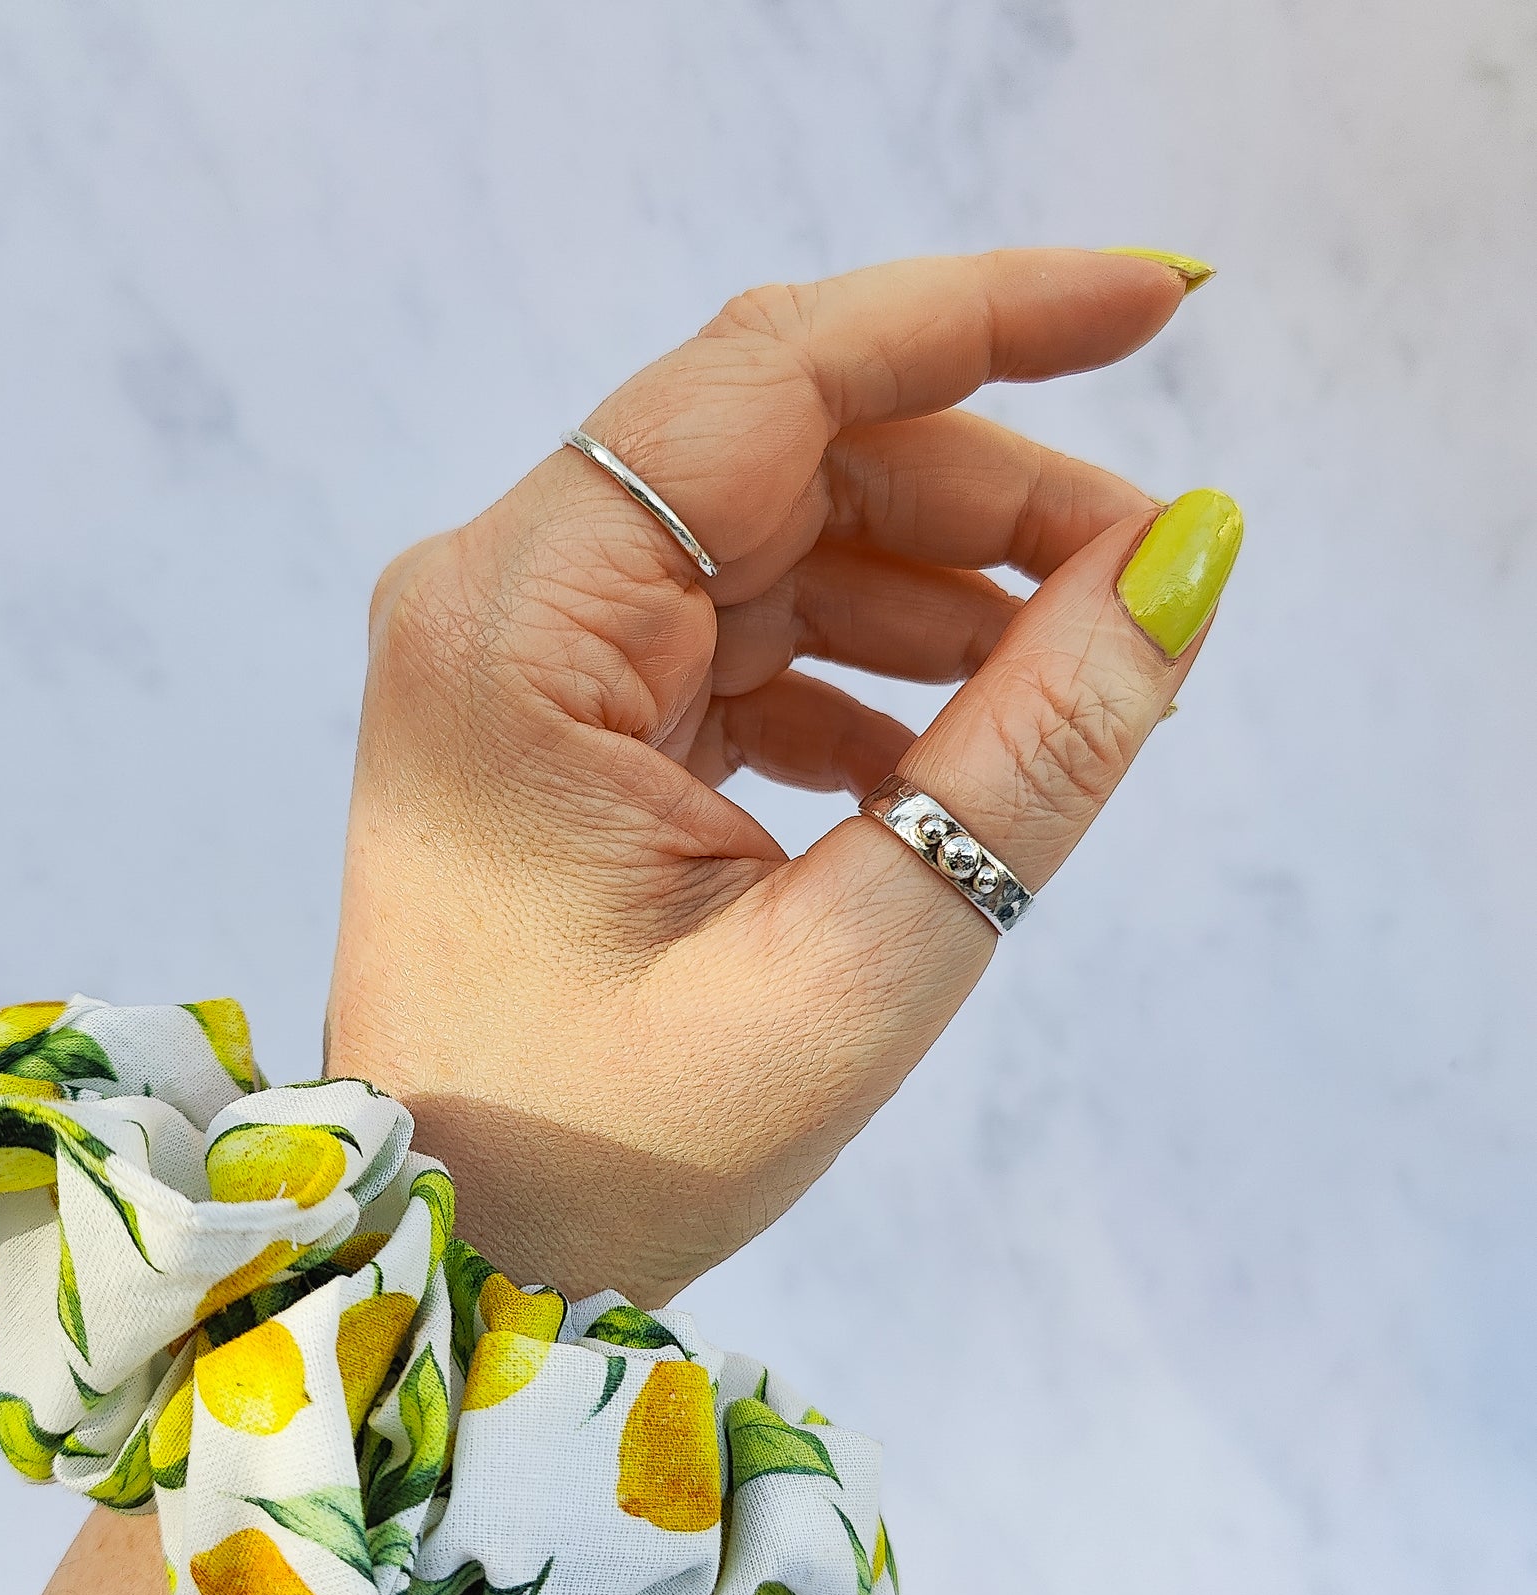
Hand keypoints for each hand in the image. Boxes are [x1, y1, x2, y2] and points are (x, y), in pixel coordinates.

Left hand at [328, 249, 1239, 1305]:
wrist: (451, 1249)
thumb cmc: (603, 1151)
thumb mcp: (849, 967)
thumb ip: (1027, 757)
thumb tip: (1181, 561)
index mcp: (519, 630)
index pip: (765, 380)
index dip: (974, 318)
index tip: (1155, 306)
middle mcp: (498, 602)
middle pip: (778, 453)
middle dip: (979, 494)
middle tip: (1139, 581)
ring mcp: (518, 657)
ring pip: (769, 538)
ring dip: (932, 587)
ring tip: (1066, 683)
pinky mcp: (554, 717)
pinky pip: (733, 635)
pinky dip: (856, 669)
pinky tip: (939, 753)